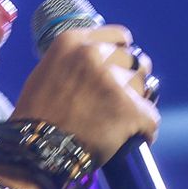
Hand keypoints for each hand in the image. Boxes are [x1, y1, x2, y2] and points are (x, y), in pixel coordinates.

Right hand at [10, 24, 158, 162]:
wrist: (36, 151)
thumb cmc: (37, 116)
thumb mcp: (48, 71)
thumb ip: (76, 60)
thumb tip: (105, 59)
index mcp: (74, 42)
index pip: (121, 37)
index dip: (122, 56)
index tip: (118, 70)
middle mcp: (95, 55)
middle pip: (134, 61)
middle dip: (130, 79)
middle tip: (117, 101)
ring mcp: (114, 81)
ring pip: (145, 87)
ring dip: (136, 104)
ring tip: (118, 122)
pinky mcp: (130, 109)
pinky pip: (151, 117)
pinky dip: (144, 130)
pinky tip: (131, 138)